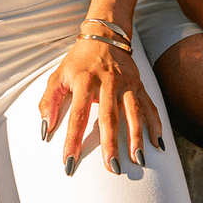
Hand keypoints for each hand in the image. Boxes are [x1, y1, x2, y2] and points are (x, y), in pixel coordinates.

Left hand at [38, 37, 163, 174]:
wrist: (104, 34)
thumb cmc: (78, 61)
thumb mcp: (58, 76)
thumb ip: (48, 102)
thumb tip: (45, 130)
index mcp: (84, 80)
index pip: (77, 115)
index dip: (73, 140)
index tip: (69, 162)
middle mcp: (107, 82)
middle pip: (109, 117)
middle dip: (111, 144)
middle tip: (112, 168)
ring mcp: (126, 83)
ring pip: (134, 112)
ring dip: (137, 137)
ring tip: (138, 160)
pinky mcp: (139, 85)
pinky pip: (149, 106)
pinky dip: (155, 124)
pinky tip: (158, 144)